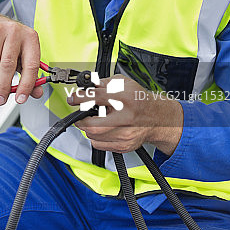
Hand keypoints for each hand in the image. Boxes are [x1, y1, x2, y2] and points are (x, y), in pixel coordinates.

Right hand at [0, 5, 42, 105]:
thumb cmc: (6, 40)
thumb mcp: (21, 54)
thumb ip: (29, 74)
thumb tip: (36, 93)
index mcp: (30, 37)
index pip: (31, 65)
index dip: (27, 85)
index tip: (21, 99)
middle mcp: (15, 31)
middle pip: (9, 65)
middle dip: (3, 87)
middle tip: (0, 101)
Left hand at [68, 74, 182, 155]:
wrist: (157, 117)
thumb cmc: (139, 100)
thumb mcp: (123, 83)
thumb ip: (103, 83)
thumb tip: (86, 87)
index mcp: (125, 99)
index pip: (95, 98)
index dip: (79, 98)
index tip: (73, 98)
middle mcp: (126, 118)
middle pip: (92, 124)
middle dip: (81, 119)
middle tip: (81, 113)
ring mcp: (126, 134)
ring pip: (93, 136)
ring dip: (88, 127)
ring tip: (94, 120)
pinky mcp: (125, 145)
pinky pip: (100, 145)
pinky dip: (96, 137)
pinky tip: (102, 129)